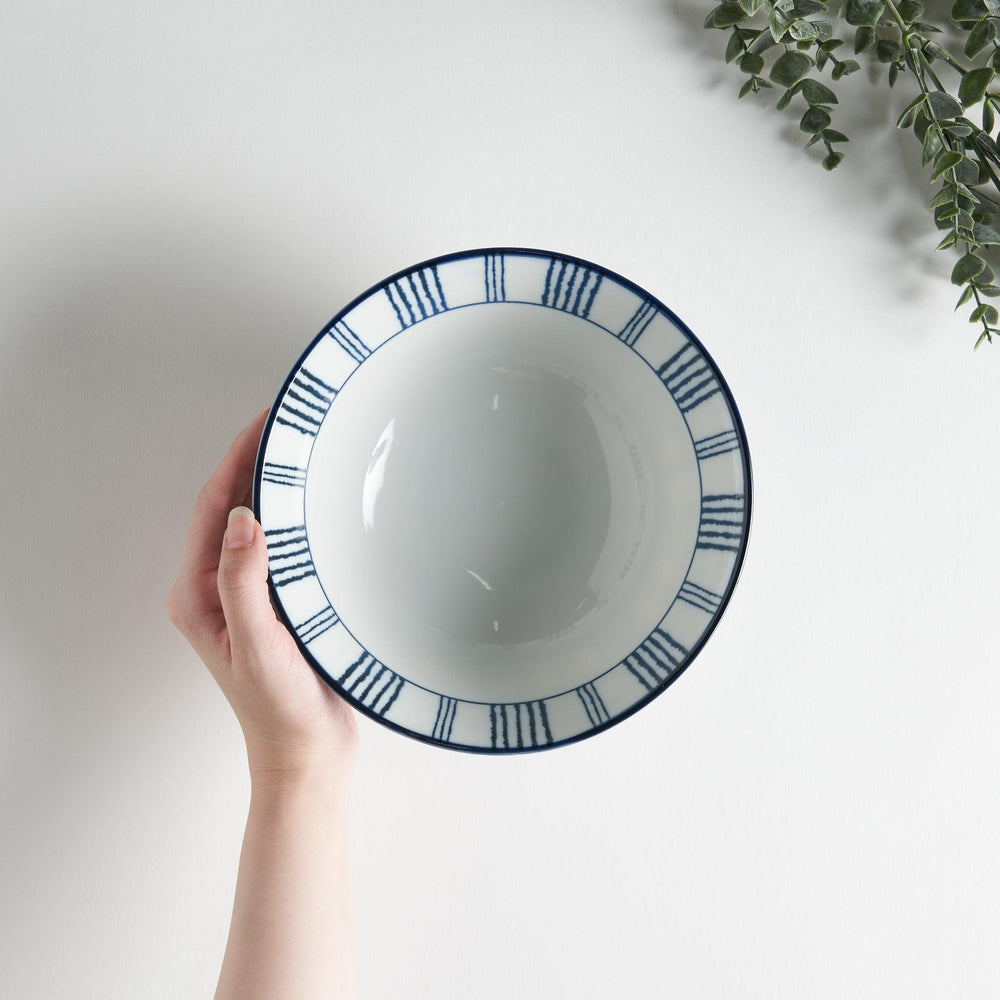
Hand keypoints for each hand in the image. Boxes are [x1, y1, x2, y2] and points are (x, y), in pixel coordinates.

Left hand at [167, 408, 356, 786]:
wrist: (309, 754)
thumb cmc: (279, 711)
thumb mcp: (258, 645)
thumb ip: (244, 582)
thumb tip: (243, 517)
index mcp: (198, 594)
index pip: (213, 509)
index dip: (235, 460)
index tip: (263, 422)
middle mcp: (217, 589)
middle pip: (230, 507)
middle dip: (253, 461)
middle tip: (288, 422)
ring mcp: (247, 595)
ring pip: (257, 522)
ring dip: (274, 484)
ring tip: (303, 448)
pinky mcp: (277, 602)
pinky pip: (282, 544)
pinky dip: (296, 515)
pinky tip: (321, 502)